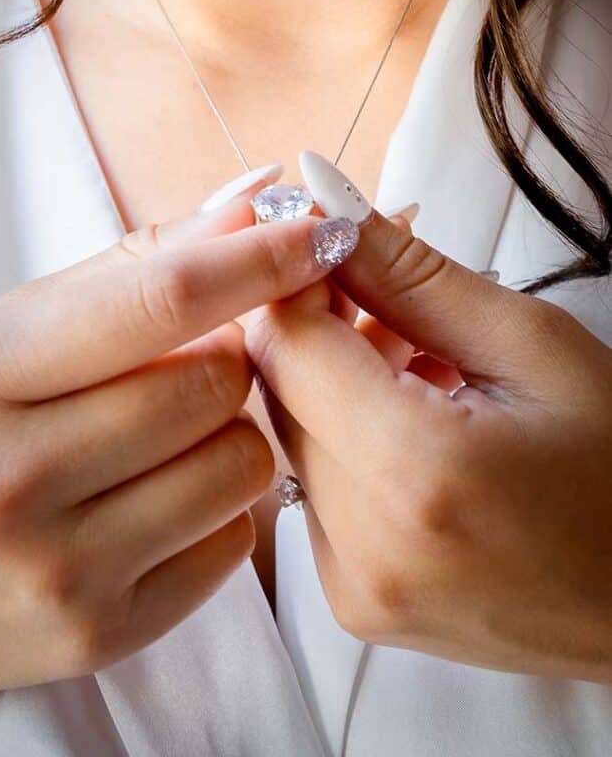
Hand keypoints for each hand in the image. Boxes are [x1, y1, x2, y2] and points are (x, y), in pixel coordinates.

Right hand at [0, 184, 354, 706]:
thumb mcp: (11, 335)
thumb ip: (134, 270)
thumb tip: (253, 207)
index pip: (159, 302)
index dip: (256, 259)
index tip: (317, 230)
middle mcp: (13, 481)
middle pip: (218, 382)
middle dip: (229, 357)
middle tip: (188, 361)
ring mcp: (61, 569)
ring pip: (243, 462)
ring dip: (229, 432)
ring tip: (165, 436)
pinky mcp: (104, 631)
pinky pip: (235, 540)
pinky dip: (219, 507)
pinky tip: (160, 500)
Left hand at [247, 200, 611, 683]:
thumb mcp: (533, 346)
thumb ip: (414, 276)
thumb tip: (332, 213)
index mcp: (415, 477)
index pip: (288, 346)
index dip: (298, 279)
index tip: (334, 242)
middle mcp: (364, 549)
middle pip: (281, 391)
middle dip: (320, 323)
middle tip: (387, 287)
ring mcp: (353, 587)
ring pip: (292, 435)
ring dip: (336, 378)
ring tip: (423, 355)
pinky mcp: (353, 601)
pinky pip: (316, 486)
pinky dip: (348, 436)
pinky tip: (415, 414)